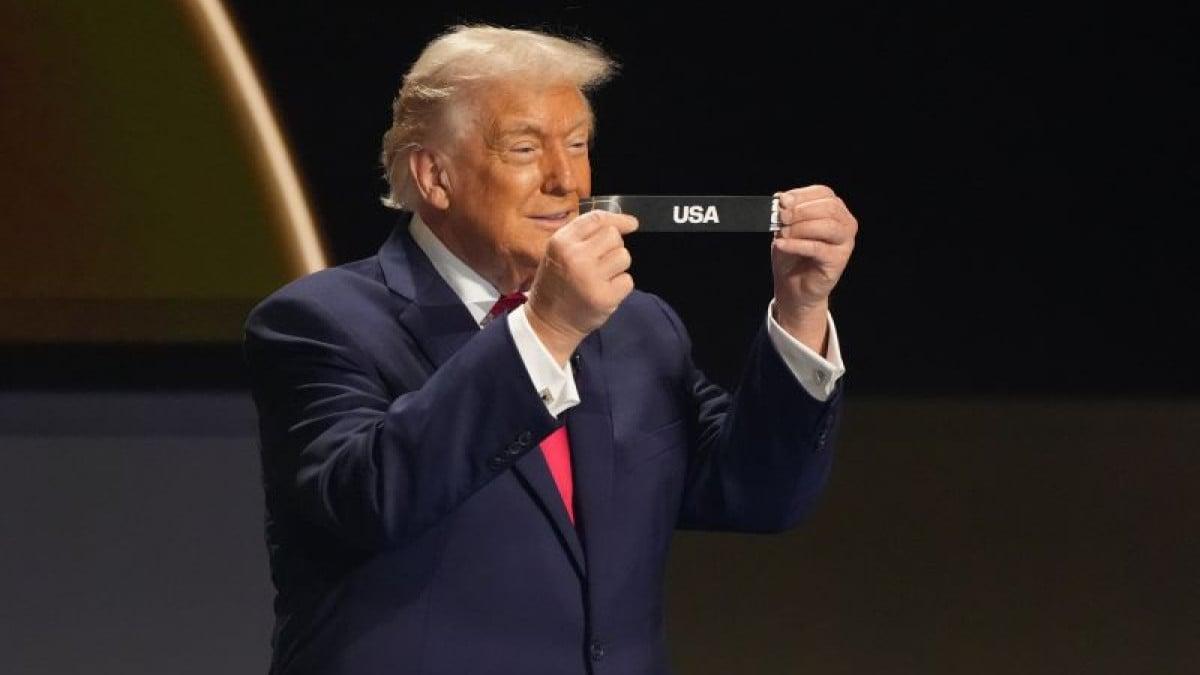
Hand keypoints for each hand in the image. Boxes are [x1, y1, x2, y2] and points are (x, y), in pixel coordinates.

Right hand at [526, 211, 638, 364]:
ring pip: (624, 256)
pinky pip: (627, 281)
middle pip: (614, 237)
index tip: (631, 224)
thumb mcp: (559, 253)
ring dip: (618, 267)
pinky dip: (620, 287)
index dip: (618, 219)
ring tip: (601, 278)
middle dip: (613, 248)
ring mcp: (590, 277)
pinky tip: (604, 292)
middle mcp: (575, 256)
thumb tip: (625, 224)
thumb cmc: (556, 286)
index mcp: (561, 242)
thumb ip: (584, 237)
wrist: (547, 323)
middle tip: (600, 263)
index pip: (597, 219)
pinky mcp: (604, 297)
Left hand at [771, 185, 857, 350]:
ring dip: (800, 227)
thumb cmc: (792, 254)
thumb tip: (782, 199)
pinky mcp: (839, 260)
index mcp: (835, 208)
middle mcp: (845, 222)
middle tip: (781, 217)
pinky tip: (781, 244)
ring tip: (781, 232)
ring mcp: (845, 241)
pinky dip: (797, 244)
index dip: (801, 195)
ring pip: (827, 226)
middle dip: (801, 210)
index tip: (781, 201)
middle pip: (828, 208)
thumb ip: (787, 213)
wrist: (792, 285)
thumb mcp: (786, 227)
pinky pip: (818, 248)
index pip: (823, 193)